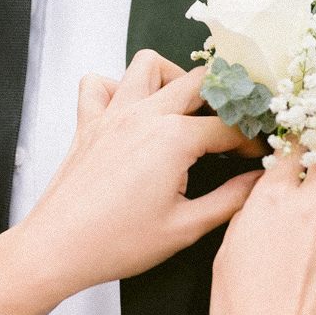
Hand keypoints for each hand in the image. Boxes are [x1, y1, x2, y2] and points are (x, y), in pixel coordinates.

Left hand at [14, 51, 261, 296]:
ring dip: (172, 78)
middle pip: (198, 82)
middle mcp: (143, 116)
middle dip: (224, 98)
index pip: (228, 127)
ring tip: (184, 107)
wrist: (58, 248)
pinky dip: (117, 87)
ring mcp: (112, 115)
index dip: (250, 140)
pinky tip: (132, 112)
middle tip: (231, 126)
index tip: (256, 155)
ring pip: (147, 66)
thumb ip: (230, 200)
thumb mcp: (185, 227)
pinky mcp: (87, 124)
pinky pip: (99, 85)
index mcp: (173, 139)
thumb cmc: (116, 243)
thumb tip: (258, 182)